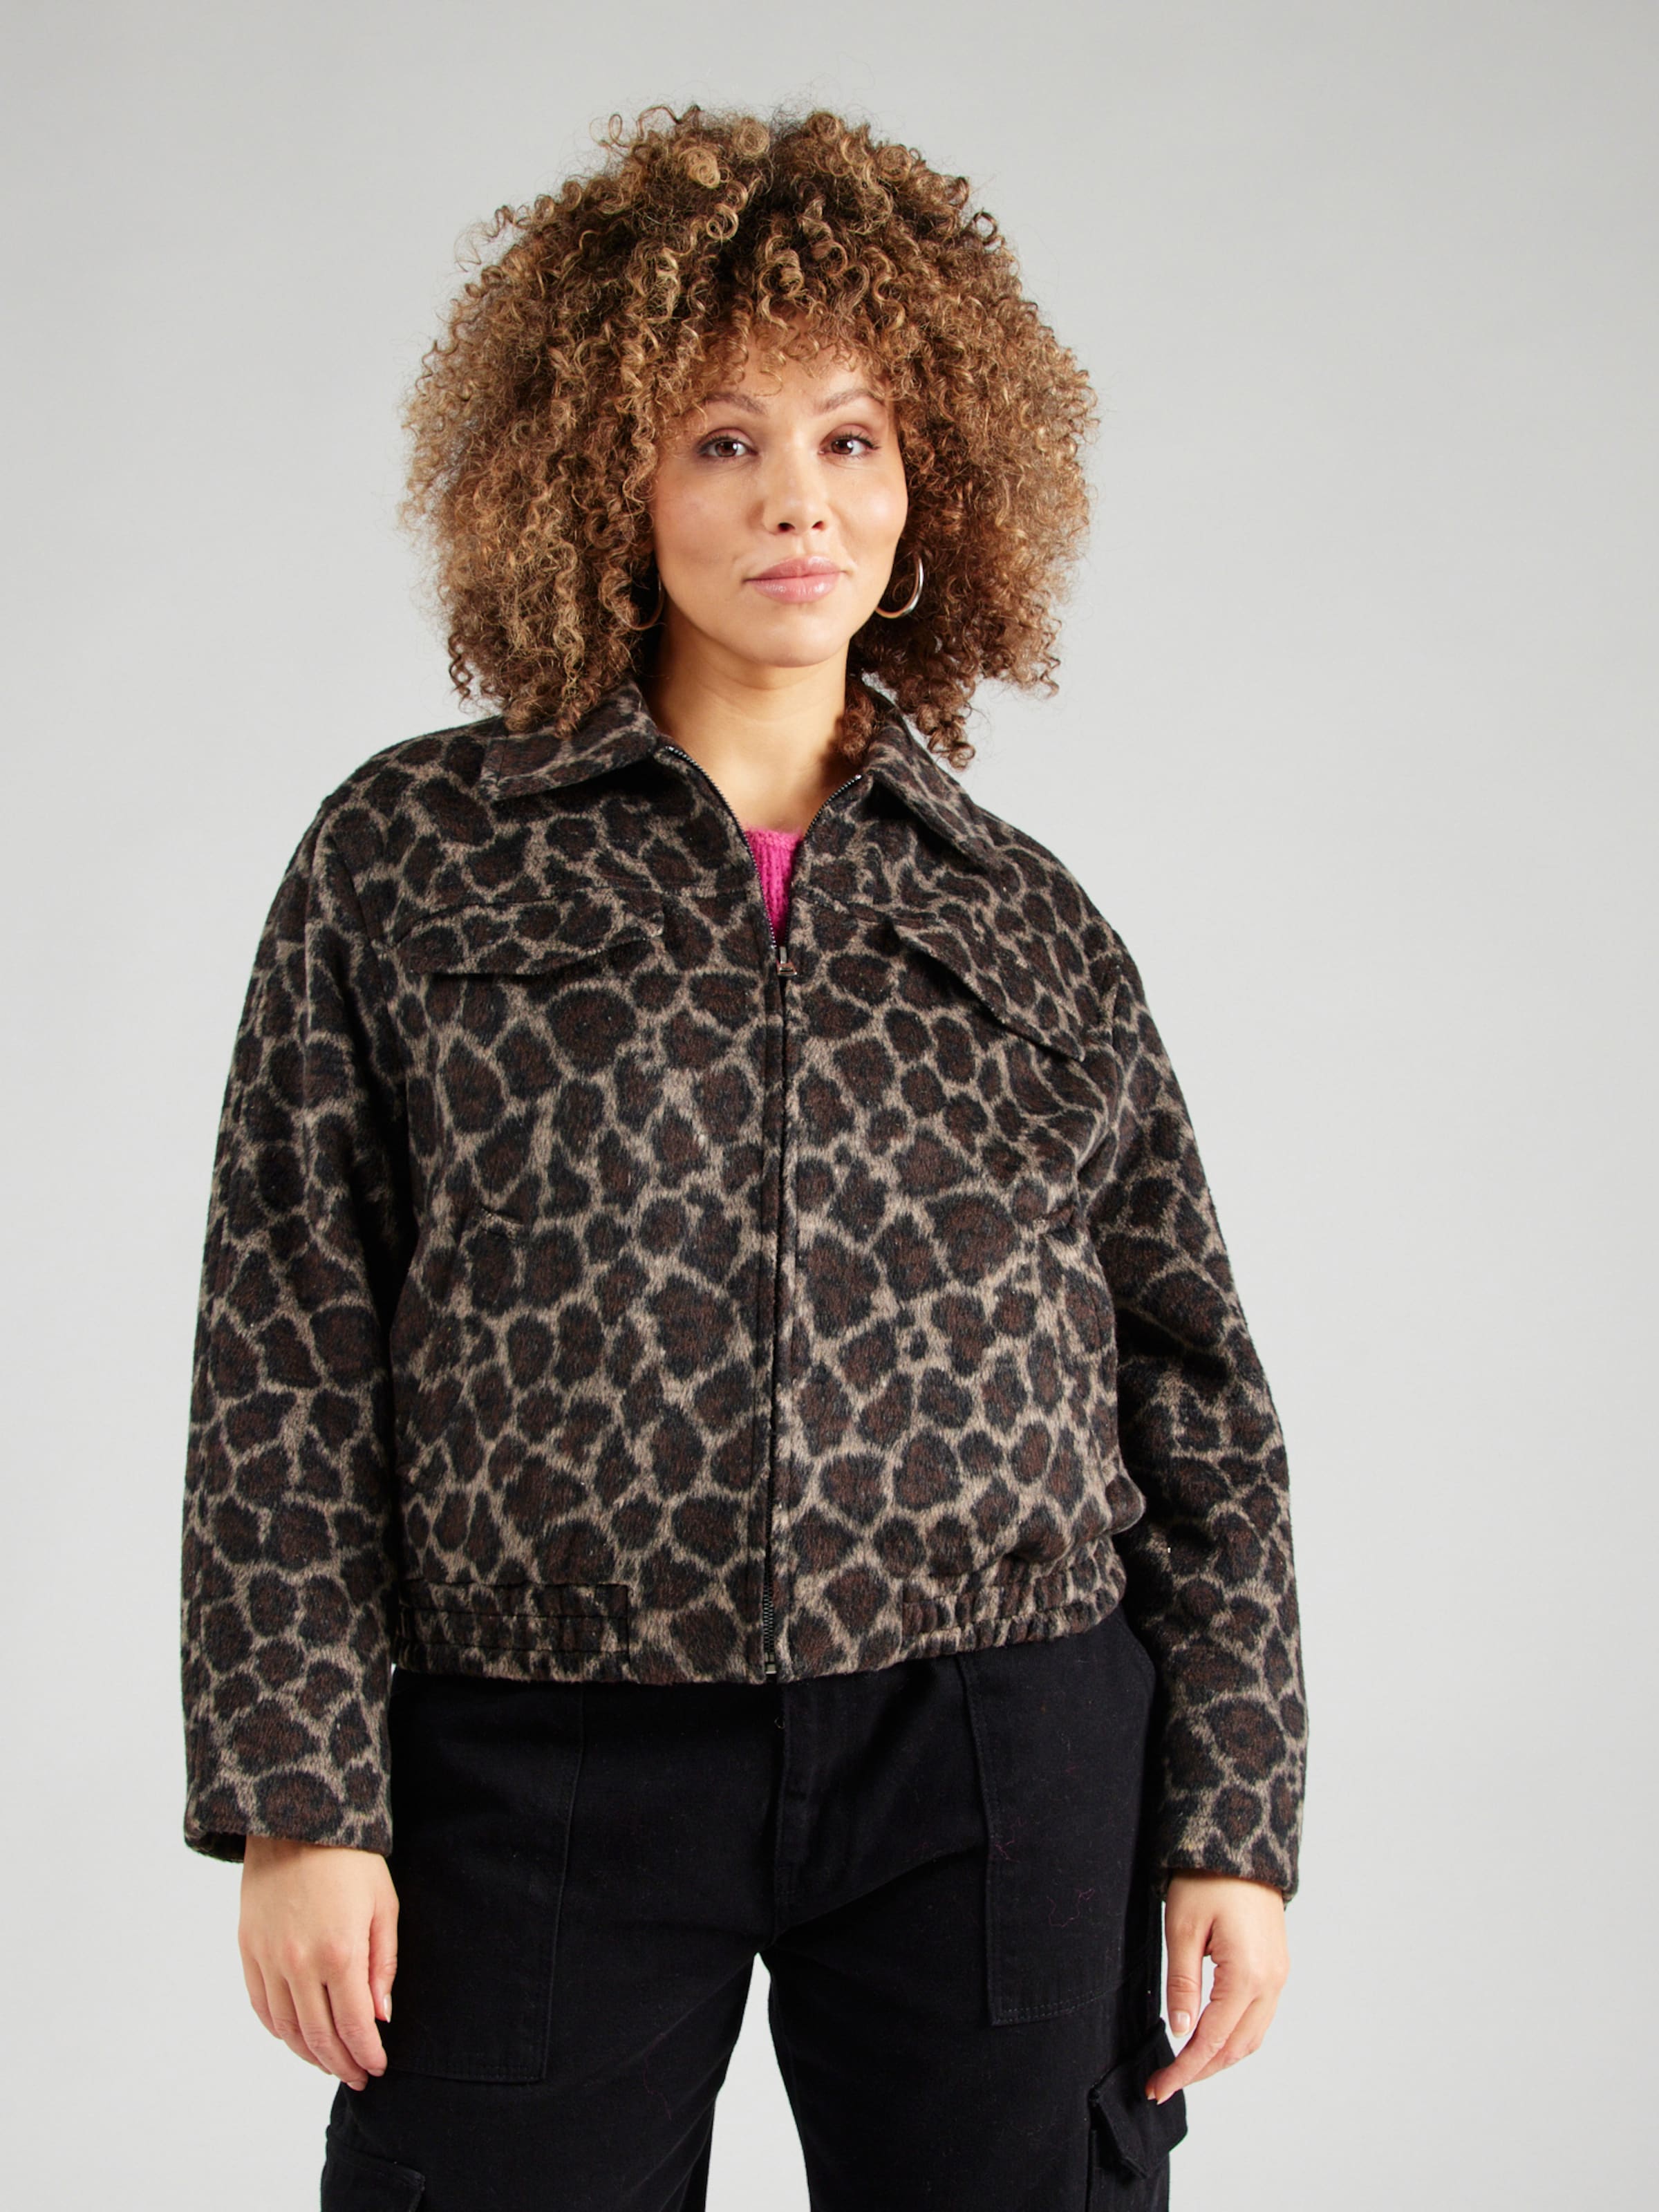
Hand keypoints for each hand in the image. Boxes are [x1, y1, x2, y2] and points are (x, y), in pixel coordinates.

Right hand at [239, 1835, 399, 2090]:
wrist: (297, 1818)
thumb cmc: (351, 1860)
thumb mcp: (384, 1905)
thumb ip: (383, 1965)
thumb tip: (381, 2016)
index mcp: (340, 1952)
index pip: (354, 2026)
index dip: (366, 2054)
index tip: (377, 2068)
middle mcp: (299, 1963)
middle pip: (320, 2035)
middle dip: (341, 2062)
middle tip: (357, 2076)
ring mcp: (268, 1958)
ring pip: (287, 2028)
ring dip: (309, 2054)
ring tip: (330, 2063)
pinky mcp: (248, 1949)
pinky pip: (261, 2006)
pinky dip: (279, 2030)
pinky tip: (296, 2038)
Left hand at [1145, 1871, 1287, 2103]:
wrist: (1240, 1842)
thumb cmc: (1206, 1880)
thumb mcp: (1181, 1928)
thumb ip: (1182, 1983)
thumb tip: (1181, 2031)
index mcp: (1247, 1976)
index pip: (1212, 2040)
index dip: (1184, 2069)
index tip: (1158, 2086)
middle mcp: (1270, 1982)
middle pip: (1236, 2048)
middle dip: (1201, 2070)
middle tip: (1165, 2083)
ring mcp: (1278, 1976)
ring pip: (1251, 2037)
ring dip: (1219, 2057)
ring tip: (1184, 2067)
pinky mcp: (1276, 1967)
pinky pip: (1259, 2017)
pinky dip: (1234, 2036)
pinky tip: (1210, 2036)